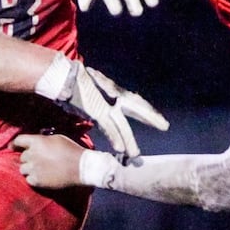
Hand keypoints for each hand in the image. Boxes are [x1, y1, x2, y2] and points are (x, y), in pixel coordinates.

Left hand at [12, 134, 87, 188]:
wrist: (81, 167)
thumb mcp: (57, 138)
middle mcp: (32, 154)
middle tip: (37, 161)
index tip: (11, 147)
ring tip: (39, 170)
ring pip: (23, 169)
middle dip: (28, 158)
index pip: (19, 140)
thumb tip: (35, 141)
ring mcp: (34, 168)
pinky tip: (42, 177)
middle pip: (22, 157)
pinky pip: (28, 179)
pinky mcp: (37, 180)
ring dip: (28, 169)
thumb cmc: (71, 150)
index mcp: (37, 141)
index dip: (14, 144)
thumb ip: (43, 139)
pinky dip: (33, 178)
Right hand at [40, 57, 166, 160]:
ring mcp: (106, 104)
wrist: (64, 75)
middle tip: (165, 126)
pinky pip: (108, 127)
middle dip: (151, 117)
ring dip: (129, 141)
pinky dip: (115, 138)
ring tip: (135, 154)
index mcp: (113, 93)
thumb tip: (98, 110)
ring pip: (122, 125)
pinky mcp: (97, 110)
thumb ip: (97, 102)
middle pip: (136, 108)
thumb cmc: (74, 82)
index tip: (158, 118)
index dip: (146, 111)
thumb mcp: (90, 92)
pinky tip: (121, 149)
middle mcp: (113, 97)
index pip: (135, 102)